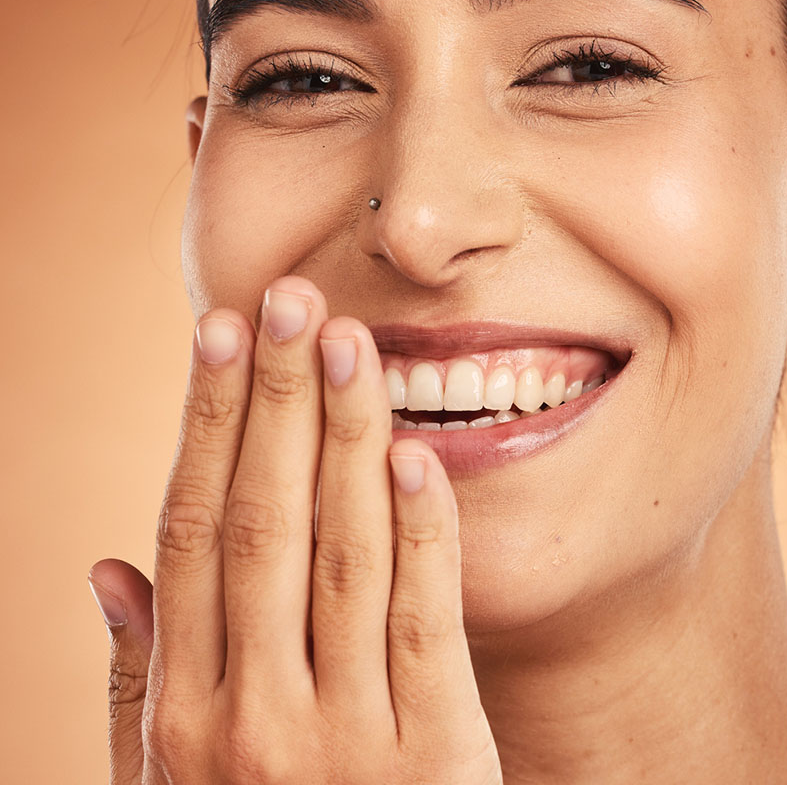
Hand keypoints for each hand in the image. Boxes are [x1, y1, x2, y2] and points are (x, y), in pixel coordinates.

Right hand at [88, 276, 502, 783]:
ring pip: (343, 552)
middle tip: (289, 297)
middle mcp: (250, 716)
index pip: (189, 528)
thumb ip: (134, 681)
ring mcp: (344, 737)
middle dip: (275, 399)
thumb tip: (101, 569)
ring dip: (346, 437)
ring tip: (348, 342)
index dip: (205, 422)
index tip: (220, 333)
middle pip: (262, 520)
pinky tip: (418, 454)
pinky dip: (424, 532)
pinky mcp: (435, 759)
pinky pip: (424, 622)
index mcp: (180, 712)